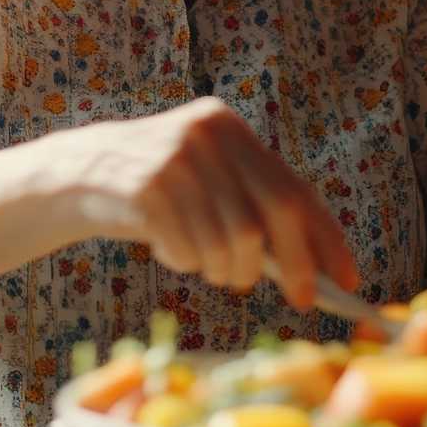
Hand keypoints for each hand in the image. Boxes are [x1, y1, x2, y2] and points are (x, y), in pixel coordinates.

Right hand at [62, 97, 358, 308]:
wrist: (78, 173)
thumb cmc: (161, 190)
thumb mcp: (209, 181)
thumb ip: (255, 208)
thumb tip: (315, 268)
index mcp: (231, 128)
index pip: (294, 188)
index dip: (326, 238)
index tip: (347, 280)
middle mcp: (208, 134)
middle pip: (274, 211)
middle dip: (293, 264)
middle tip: (300, 298)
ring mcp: (175, 157)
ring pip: (233, 239)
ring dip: (228, 269)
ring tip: (210, 266)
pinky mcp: (145, 186)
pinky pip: (188, 249)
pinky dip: (187, 263)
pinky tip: (171, 249)